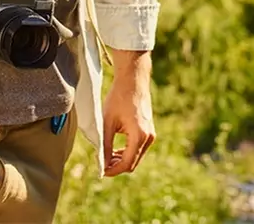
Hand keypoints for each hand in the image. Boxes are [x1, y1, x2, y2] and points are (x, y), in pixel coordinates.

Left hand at [102, 49, 155, 176]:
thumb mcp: (108, 122)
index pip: (127, 163)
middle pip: (133, 163)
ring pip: (137, 156)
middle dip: (117, 167)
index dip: (113, 170)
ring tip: (107, 158)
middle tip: (102, 166)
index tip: (101, 172)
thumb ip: (105, 144)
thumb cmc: (119, 98)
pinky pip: (139, 148)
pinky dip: (128, 152)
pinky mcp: (150, 130)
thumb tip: (102, 163)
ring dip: (123, 160)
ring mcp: (151, 134)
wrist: (133, 80)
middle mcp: (149, 137)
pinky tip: (116, 150)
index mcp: (139, 136)